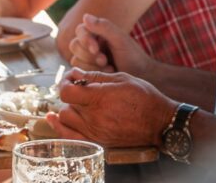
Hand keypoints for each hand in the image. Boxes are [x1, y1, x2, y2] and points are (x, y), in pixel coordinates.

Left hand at [46, 68, 175, 148]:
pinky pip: (71, 138)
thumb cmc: (144, 97)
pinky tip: (53, 119)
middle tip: (78, 88)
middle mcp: (95, 117)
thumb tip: (74, 72)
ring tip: (79, 103)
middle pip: (66, 105)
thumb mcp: (121, 79)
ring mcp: (96, 132)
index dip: (64, 82)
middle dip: (69, 93)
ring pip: (66, 120)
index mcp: (99, 98)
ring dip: (68, 109)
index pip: (66, 92)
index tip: (71, 78)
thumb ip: (94, 77)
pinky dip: (60, 128)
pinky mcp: (100, 142)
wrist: (161, 123)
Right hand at [70, 14, 152, 78]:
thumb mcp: (121, 40)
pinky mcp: (88, 72)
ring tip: (109, 68)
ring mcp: (88, 59)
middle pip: (75, 46)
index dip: (85, 40)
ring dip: (92, 66)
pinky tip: (106, 75)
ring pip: (75, 60)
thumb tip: (85, 16)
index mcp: (97, 33)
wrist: (143, 78)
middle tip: (105, 60)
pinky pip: (80, 72)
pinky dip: (93, 74)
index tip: (97, 49)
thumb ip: (104, 27)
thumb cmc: (134, 57)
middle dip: (89, 55)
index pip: (80, 31)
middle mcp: (90, 44)